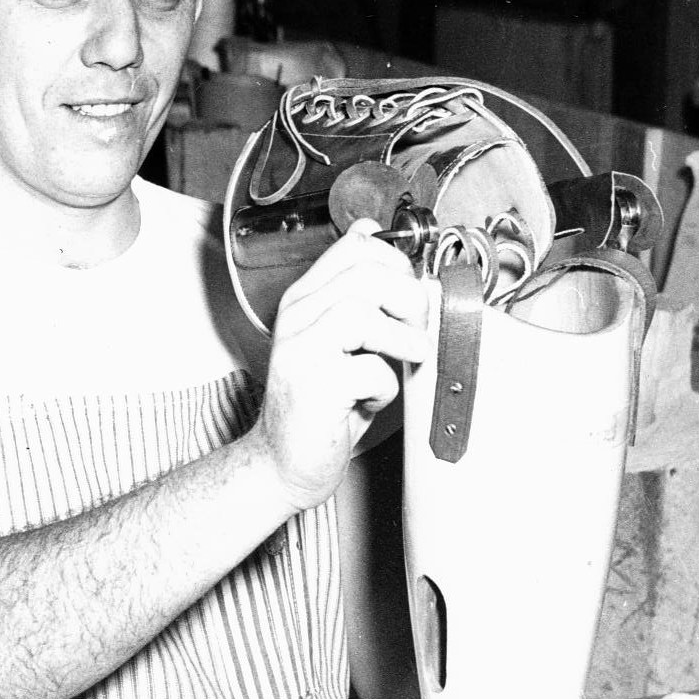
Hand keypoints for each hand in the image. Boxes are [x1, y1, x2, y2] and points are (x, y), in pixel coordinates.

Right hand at [251, 223, 434, 510]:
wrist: (284, 461)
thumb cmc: (322, 403)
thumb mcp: (342, 340)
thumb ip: (359, 296)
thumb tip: (376, 237)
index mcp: (306, 298)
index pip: (355, 247)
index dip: (397, 264)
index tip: (408, 295)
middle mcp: (297, 316)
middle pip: (365, 272)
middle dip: (408, 299)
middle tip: (415, 331)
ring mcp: (301, 349)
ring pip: (362, 310)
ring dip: (402, 338)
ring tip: (404, 361)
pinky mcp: (314, 386)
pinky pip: (370, 370)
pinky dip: (387, 387)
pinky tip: (373, 400)